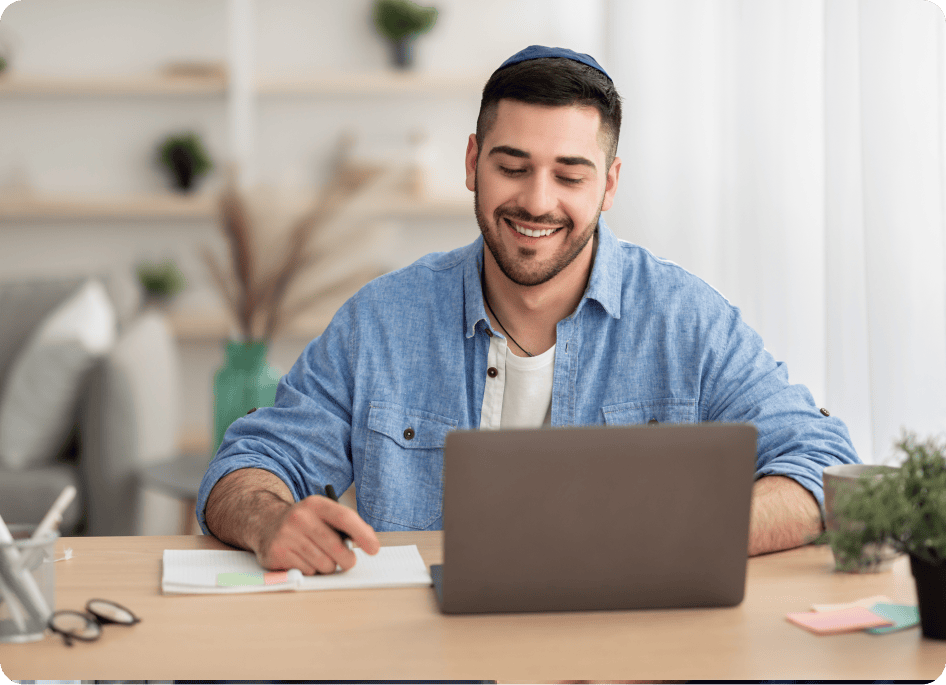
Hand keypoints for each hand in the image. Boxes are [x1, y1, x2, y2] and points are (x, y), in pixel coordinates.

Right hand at [253, 495, 379, 573]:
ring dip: (327, 566)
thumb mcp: (324, 515)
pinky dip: (311, 570)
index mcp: (316, 504)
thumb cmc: (305, 523)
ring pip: (324, 564)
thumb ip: (347, 525)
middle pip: (336, 548)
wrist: (266, 523)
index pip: (344, 518)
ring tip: (318, 555)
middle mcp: (300, 517)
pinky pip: (308, 572)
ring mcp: (286, 536)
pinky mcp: (277, 554)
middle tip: (347, 560)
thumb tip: (370, 541)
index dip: (363, 535)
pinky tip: (303, 559)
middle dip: (347, 559)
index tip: (374, 549)